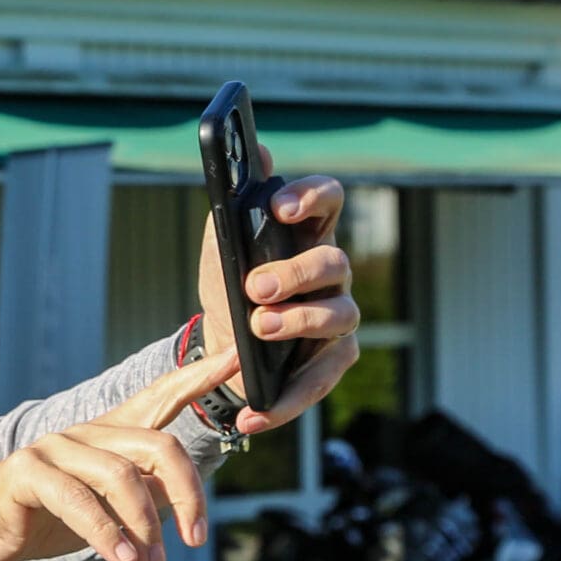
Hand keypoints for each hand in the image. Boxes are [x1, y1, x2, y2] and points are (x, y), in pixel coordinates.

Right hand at [0, 348, 240, 560]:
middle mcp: (84, 432)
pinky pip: (76, 499)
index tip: (237, 359)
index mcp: (108, 435)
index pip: (161, 397)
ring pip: (121, 476)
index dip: (199, 378)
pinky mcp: (26, 473)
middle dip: (187, 494)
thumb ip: (145, 493)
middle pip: (157, 446)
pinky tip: (120, 557)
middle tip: (195, 540)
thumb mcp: (107, 507)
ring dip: (145, 526)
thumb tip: (185, 496)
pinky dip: (104, 531)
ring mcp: (53, 449)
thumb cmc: (45, 517)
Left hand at [197, 156, 361, 433]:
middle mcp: (332, 272)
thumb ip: (235, 205)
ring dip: (297, 324)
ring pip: (338, 315)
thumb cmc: (230, 289)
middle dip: (295, 273)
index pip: (328, 199)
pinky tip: (253, 415)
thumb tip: (256, 144)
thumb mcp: (222, 249)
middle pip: (333, 261)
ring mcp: (339, 316)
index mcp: (307, 234)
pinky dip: (284, 401)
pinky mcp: (334, 360)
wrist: (223, 348)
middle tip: (254, 287)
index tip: (280, 205)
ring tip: (257, 329)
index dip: (311, 197)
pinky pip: (318, 381)